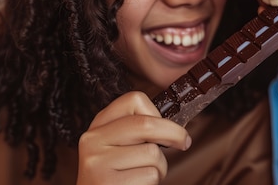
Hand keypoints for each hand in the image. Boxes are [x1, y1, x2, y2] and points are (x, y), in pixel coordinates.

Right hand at [76, 91, 191, 184]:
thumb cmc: (116, 176)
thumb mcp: (118, 147)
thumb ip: (137, 132)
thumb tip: (176, 127)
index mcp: (98, 126)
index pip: (133, 100)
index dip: (157, 112)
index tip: (168, 125)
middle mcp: (93, 140)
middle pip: (146, 124)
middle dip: (173, 133)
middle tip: (184, 142)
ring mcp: (98, 162)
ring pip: (152, 153)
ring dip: (160, 167)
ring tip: (144, 174)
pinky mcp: (107, 183)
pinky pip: (149, 175)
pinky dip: (152, 182)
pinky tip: (137, 184)